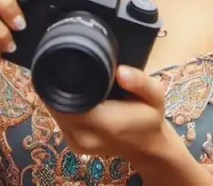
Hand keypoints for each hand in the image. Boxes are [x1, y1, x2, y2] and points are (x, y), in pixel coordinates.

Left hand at [47, 66, 178, 167]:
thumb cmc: (150, 118)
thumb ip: (141, 82)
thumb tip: (120, 71)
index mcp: (106, 123)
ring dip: (61, 97)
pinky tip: (76, 97)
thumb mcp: (155, 95)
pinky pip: (60, 121)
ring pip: (56, 113)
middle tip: (70, 68)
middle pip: (58, 105)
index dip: (65, 80)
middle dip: (61, 86)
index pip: (69, 99)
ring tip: (73, 81)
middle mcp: (86, 136)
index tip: (68, 64)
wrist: (147, 148)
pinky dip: (64, 107)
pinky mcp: (73, 145)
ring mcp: (77, 144)